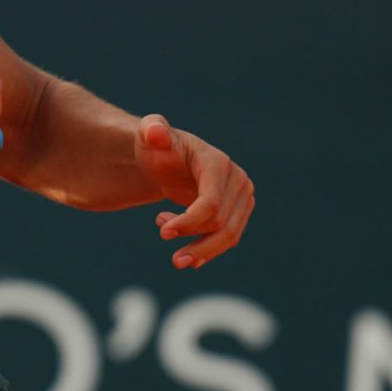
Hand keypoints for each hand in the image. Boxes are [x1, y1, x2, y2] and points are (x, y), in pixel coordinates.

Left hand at [136, 114, 253, 268]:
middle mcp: (237, 179)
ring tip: (176, 259)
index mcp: (217, 162)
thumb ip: (151, 131)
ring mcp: (242, 196)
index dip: (188, 221)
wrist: (168, 159)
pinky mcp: (240, 210)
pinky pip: (229, 237)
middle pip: (220, 222)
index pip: (210, 202)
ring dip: (202, 251)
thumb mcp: (148, 137)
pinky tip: (191, 259)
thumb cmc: (156, 147)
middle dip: (190, 236)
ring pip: (229, 234)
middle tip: (161, 234)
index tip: (162, 233)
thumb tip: (156, 133)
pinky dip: (210, 250)